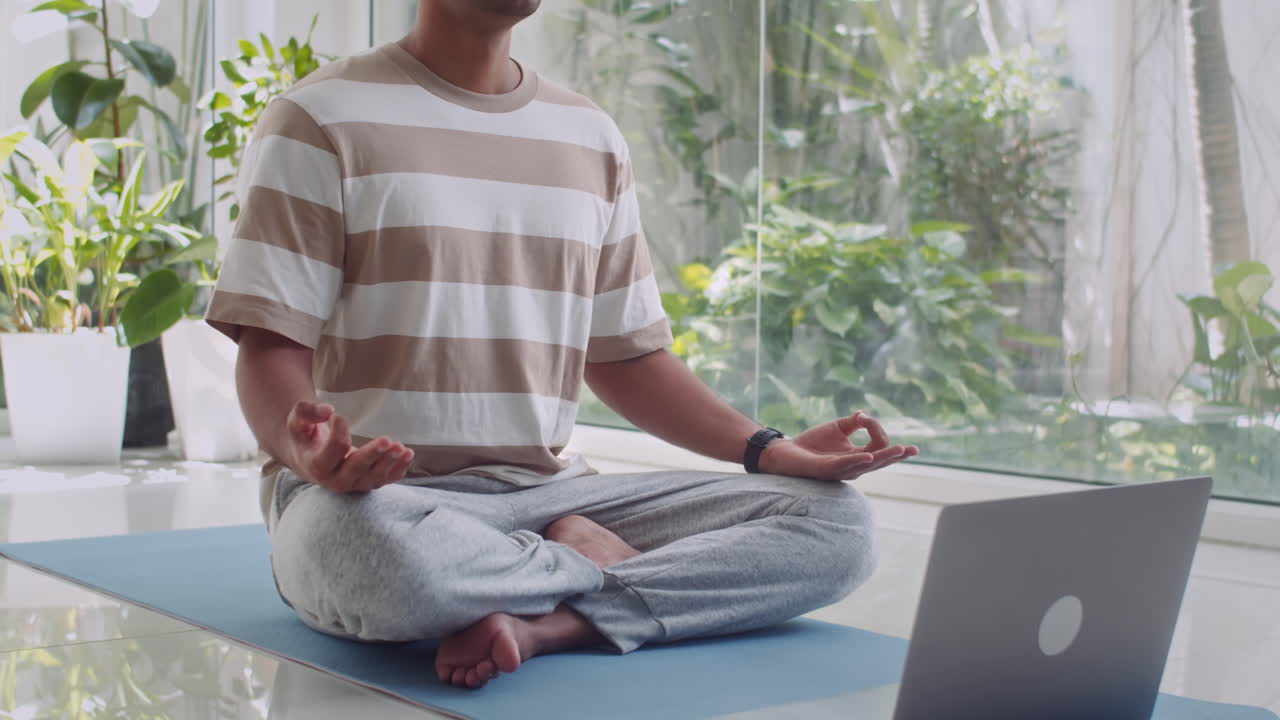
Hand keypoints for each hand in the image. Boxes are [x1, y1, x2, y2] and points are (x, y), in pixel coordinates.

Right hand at [285, 401, 414, 491]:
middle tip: (386, 439)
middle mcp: (336, 480)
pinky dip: (399, 470)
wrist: (309, 458)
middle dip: (372, 455)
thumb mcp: (297, 421)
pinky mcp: (368, 482)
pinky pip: (386, 480)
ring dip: (390, 463)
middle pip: (357, 469)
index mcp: (317, 466)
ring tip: (402, 448)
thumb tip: (327, 410)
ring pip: (374, 478)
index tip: (339, 416)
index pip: (332, 452)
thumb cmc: (305, 436)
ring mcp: (354, 484)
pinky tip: (408, 455)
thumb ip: (307, 412)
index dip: (338, 433)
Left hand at [757, 411, 918, 481]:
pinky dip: (858, 460)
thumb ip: (853, 422)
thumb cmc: (812, 443)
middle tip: (913, 450)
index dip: (875, 427)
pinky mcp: (827, 470)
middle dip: (897, 455)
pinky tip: (868, 457)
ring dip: (884, 457)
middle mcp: (854, 466)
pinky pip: (845, 465)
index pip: (878, 444)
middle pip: (881, 461)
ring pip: (868, 465)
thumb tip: (865, 414)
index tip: (862, 416)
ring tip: (899, 450)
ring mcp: (842, 470)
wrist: (787, 451)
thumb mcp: (837, 428)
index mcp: (858, 456)